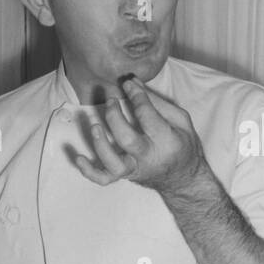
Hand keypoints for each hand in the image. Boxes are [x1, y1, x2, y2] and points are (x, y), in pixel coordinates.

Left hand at [73, 74, 206, 195]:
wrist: (183, 179)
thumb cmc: (182, 145)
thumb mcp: (181, 121)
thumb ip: (157, 103)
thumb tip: (133, 84)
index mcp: (167, 142)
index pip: (147, 116)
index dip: (136, 96)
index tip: (128, 83)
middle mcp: (149, 158)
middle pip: (127, 140)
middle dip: (115, 117)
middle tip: (111, 100)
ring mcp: (135, 169)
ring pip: (114, 165)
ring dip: (100, 145)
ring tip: (95, 125)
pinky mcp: (124, 176)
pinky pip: (104, 179)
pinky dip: (89, 171)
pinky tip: (80, 158)